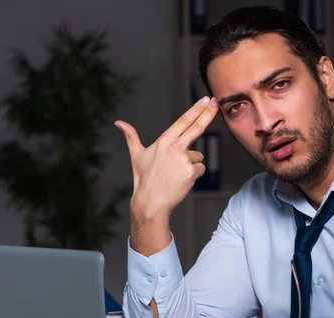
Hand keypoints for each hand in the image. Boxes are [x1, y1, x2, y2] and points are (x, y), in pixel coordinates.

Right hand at [116, 96, 218, 253]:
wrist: (150, 202)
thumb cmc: (144, 179)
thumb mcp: (136, 155)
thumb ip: (131, 137)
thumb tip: (118, 123)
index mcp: (163, 141)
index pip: (183, 122)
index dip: (196, 109)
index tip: (206, 100)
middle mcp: (174, 147)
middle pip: (196, 128)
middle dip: (208, 113)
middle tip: (215, 102)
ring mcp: (183, 160)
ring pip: (197, 156)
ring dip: (190, 164)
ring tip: (175, 174)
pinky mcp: (191, 172)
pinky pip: (199, 169)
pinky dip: (193, 175)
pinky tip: (181, 180)